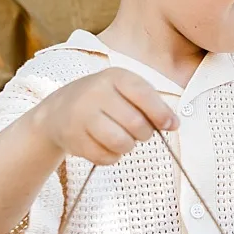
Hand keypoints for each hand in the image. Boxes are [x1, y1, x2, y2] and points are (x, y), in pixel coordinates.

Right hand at [32, 67, 177, 165]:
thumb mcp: (125, 91)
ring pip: (121, 143)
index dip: (161, 113)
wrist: (59, 110)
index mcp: (114, 77)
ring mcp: (81, 115)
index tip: (172, 125)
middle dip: (145, 133)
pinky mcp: (73, 138)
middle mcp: (95, 93)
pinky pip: (105, 157)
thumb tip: (174, 123)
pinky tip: (107, 145)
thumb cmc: (104, 100)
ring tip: (123, 138)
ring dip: (129, 146)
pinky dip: (112, 156)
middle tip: (140, 132)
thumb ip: (151, 103)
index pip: (143, 94)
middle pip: (136, 124)